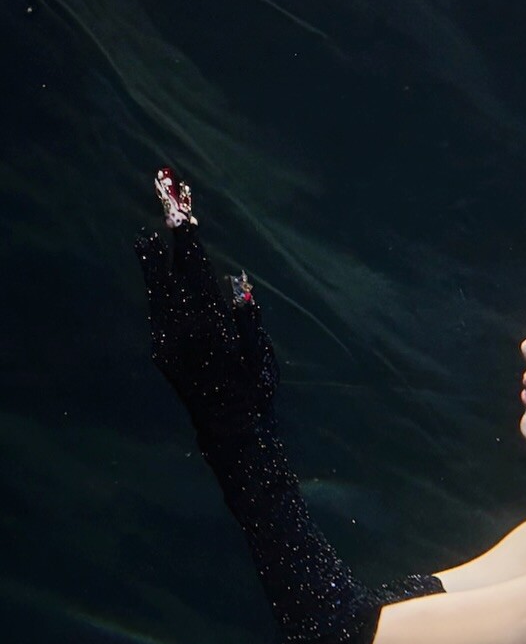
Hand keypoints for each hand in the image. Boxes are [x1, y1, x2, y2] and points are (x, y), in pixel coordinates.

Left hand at [135, 182, 277, 433]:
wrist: (230, 431)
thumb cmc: (255, 394)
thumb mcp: (262, 358)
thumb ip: (249, 321)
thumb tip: (239, 284)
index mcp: (211, 327)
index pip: (197, 273)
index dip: (188, 242)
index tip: (183, 214)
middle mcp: (183, 331)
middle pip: (172, 276)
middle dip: (170, 244)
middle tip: (165, 212)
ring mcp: (167, 342)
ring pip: (157, 293)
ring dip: (152, 265)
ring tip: (145, 239)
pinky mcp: (161, 352)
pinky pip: (156, 312)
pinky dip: (153, 289)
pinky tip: (154, 277)